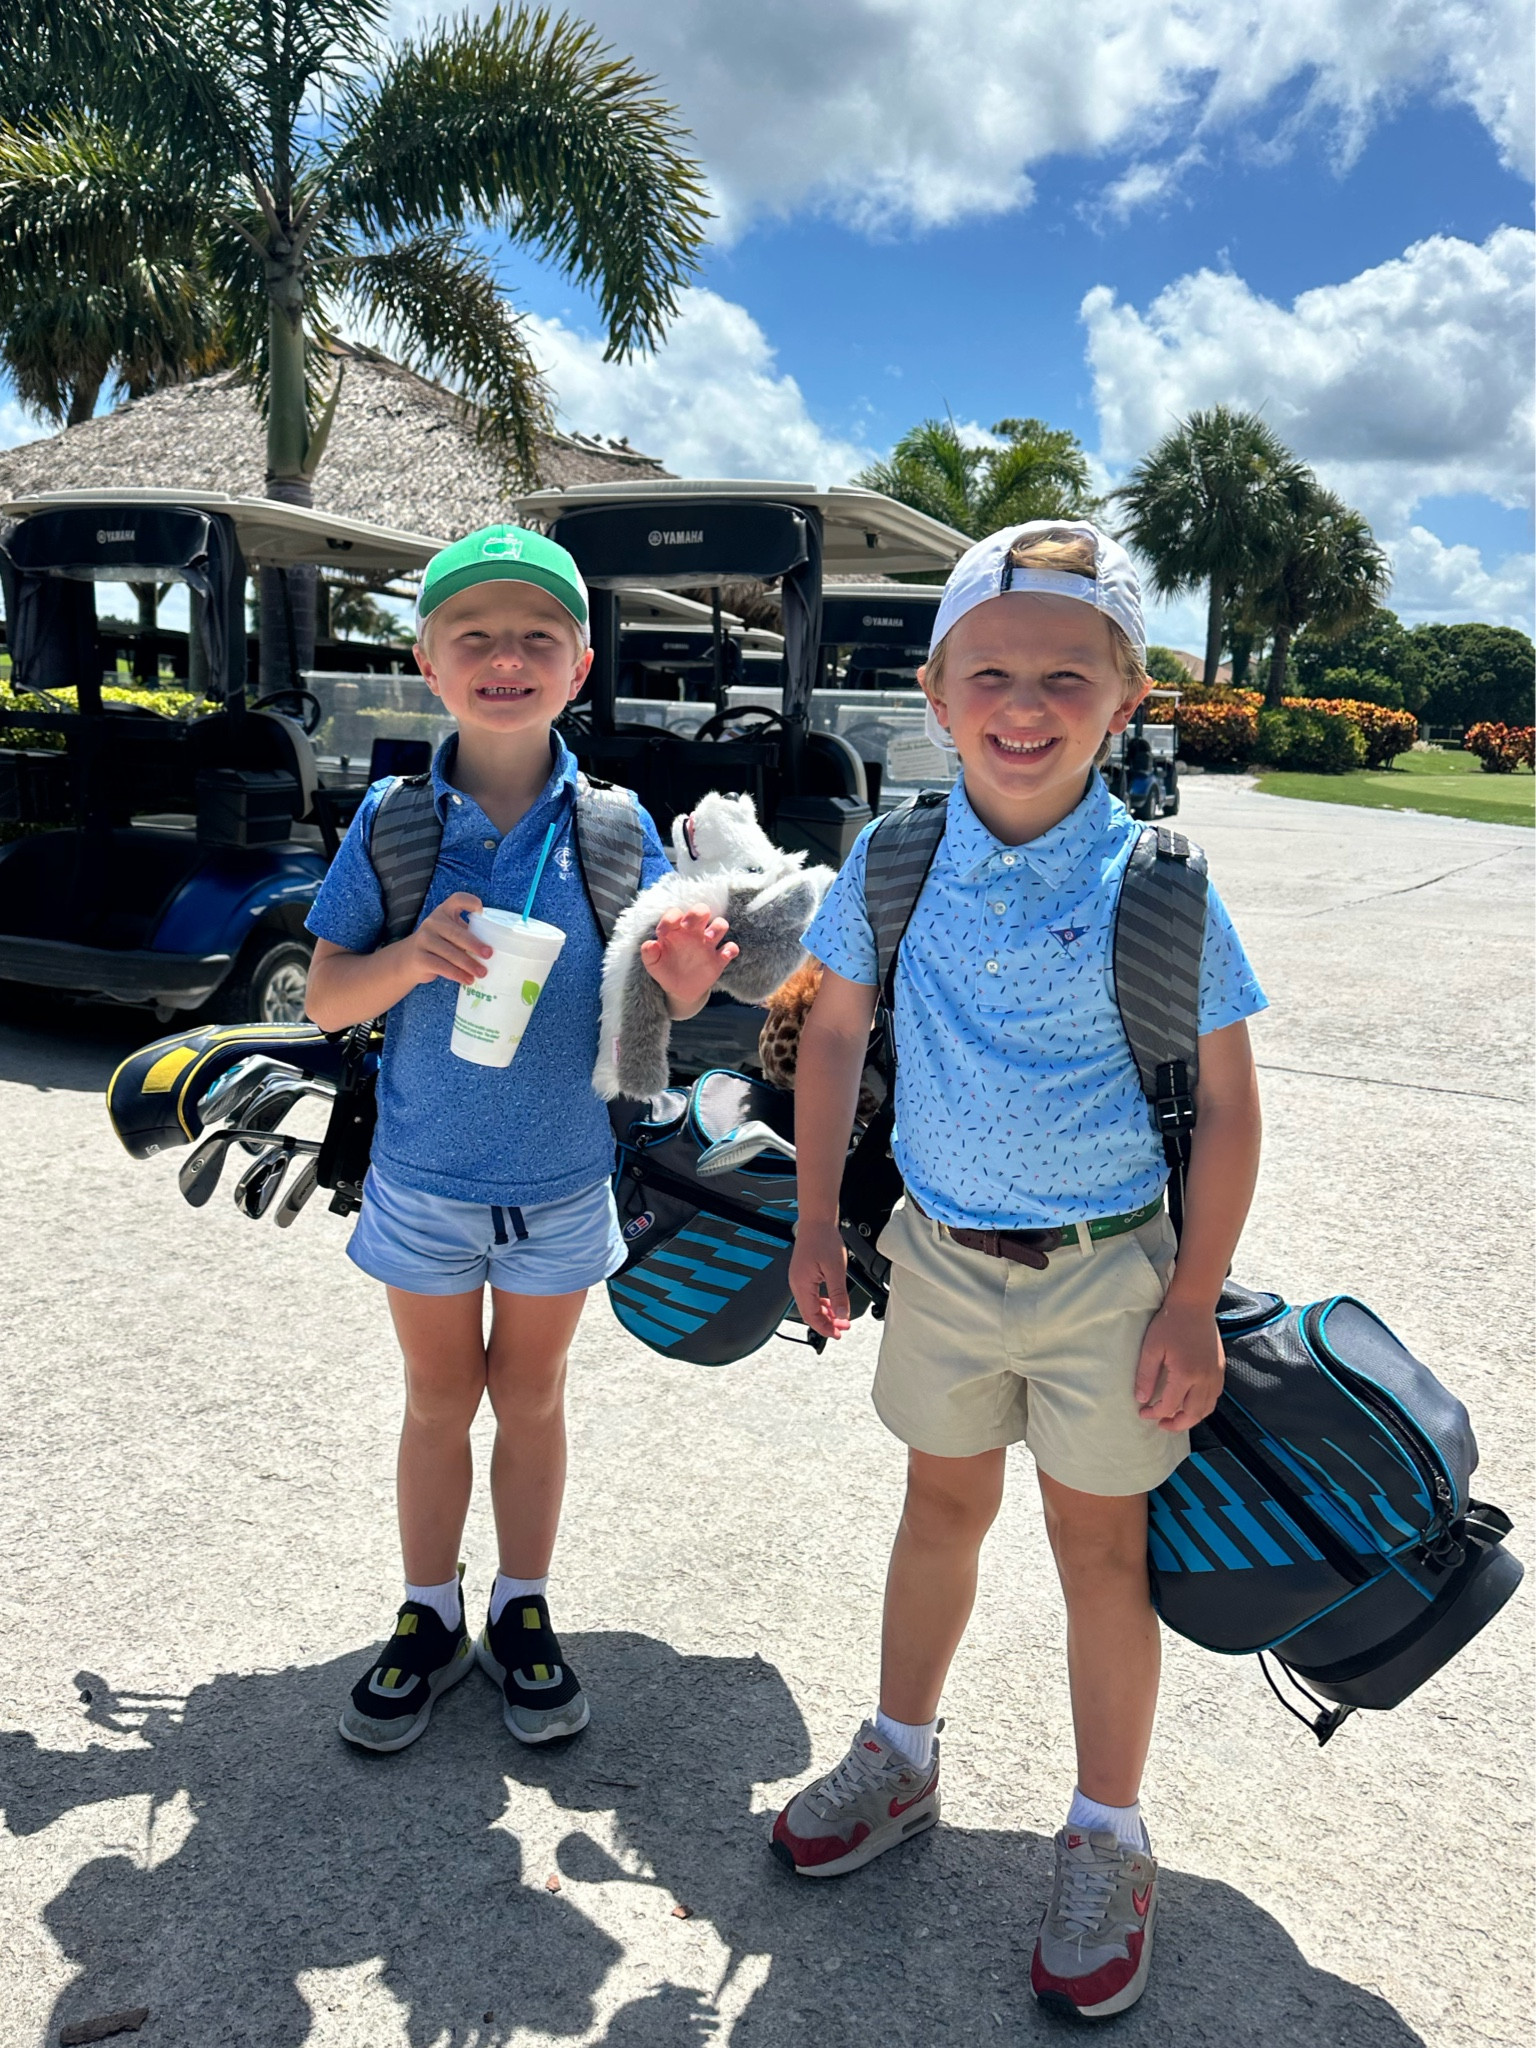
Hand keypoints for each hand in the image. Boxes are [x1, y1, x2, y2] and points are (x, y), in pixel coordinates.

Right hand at [397, 892, 490, 988]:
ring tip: (482, 973)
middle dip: (474, 944)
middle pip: (456, 932)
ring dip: (468, 964)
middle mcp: (432, 922)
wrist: (409, 958)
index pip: (457, 899)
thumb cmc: (439, 944)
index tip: (482, 912)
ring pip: (450, 952)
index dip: (470, 902)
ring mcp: (424, 939)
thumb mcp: (450, 933)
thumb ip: (467, 935)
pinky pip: (441, 966)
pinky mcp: (420, 957)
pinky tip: (468, 980)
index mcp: (444, 912)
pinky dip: (457, 974)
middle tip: (489, 954)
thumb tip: (494, 952)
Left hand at [640, 905, 739, 1015]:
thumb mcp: (652, 964)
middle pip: (702, 910)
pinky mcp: (718, 959)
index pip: (676, 913)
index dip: (670, 918)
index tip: (663, 933)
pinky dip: (730, 949)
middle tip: (689, 926)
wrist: (679, 990)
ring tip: (708, 939)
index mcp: (676, 931)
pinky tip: (723, 956)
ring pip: (721, 924)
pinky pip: (731, 948)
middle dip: (697, 913)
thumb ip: (648, 953)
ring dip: (717, 928)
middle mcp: (694, 933)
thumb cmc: (665, 970)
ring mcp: (708, 945)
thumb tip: (650, 944)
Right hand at [790, 1220, 850, 1341]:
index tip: (838, 1333)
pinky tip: (832, 1303)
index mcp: (802, 1285)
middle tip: (843, 1327)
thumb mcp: (836, 1270)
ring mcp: (798, 1279)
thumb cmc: (823, 1240)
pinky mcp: (803, 1275)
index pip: (811, 1316)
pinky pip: (811, 1295)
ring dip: (825, 1314)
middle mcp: (796, 1284)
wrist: (817, 1222)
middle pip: (809, 1313)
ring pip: (810, 1305)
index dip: (825, 1328)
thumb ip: (838, 1295)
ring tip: (840, 1317)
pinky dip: (822, 1303)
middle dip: (826, 1323)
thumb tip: (841, 1314)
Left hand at [1134, 1297, 1224, 1430]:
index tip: (1143, 1413)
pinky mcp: (1220, 1369)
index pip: (1170, 1406)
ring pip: (1207, 1408)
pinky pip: (1214, 1397)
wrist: (1194, 1305)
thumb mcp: (1151, 1348)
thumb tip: (1142, 1399)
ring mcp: (1215, 1375)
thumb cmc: (1170, 1323)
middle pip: (1193, 1414)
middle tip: (1160, 1424)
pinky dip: (1203, 1406)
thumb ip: (1146, 1376)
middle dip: (1176, 1424)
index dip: (1155, 1414)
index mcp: (1186, 1374)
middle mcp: (1204, 1379)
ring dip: (1192, 1418)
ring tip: (1175, 1418)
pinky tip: (1191, 1403)